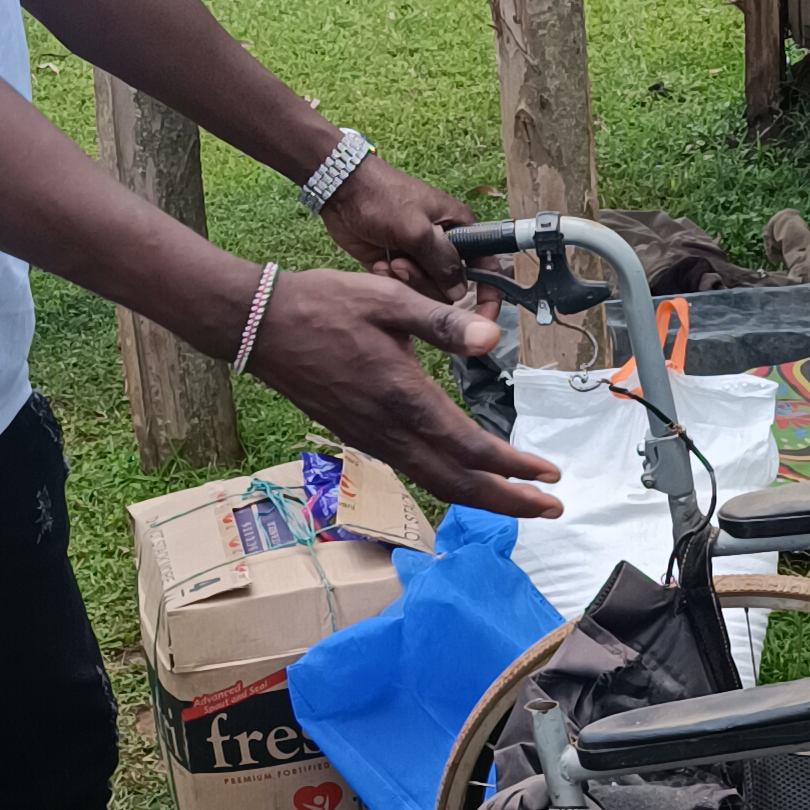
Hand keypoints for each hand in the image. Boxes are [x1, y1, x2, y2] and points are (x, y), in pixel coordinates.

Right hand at [252, 268, 560, 522]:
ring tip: (518, 501)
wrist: (259, 326)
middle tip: (551, 509)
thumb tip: (493, 338)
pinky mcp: (360, 436)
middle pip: (457, 484)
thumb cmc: (323, 306)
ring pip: (435, 483)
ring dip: (480, 497)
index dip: (514, 467)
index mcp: (403, 398)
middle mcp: (389, 430)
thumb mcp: (389, 300)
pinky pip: (413, 471)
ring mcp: (371, 439)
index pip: (470, 449)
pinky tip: (464, 476)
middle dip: (507, 502)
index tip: (549, 476)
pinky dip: (449, 483)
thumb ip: (443, 322)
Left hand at [320, 155, 479, 301]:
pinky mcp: (396, 268)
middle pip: (453, 287)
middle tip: (403, 264)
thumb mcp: (417, 229)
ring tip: (390, 262)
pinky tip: (379, 266)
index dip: (489, 293)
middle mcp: (444, 248)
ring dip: (408, 282)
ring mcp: (420, 259)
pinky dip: (392, 282)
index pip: (487, 267)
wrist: (342, 190)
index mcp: (460, 230)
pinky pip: (404, 291)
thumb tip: (460, 294)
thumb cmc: (384, 199)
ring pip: (428, 293)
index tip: (483, 315)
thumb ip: (443, 262)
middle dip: (429, 283)